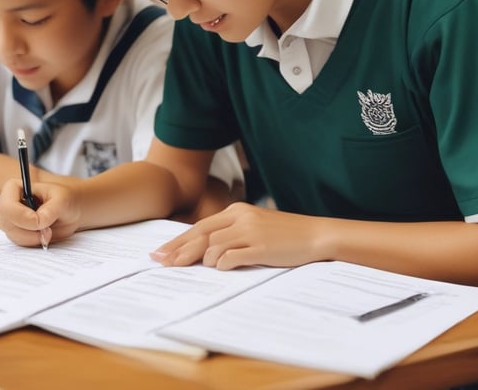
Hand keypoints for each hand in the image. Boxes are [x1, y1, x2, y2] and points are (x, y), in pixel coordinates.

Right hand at [0, 179, 81, 247]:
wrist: (72, 211)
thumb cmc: (66, 199)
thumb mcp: (62, 200)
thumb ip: (50, 211)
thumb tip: (38, 223)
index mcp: (15, 188)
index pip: (6, 207)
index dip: (22, 217)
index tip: (39, 222)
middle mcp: (10, 204)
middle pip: (6, 223)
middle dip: (29, 231)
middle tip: (47, 229)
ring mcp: (11, 219)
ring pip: (12, 235)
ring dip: (32, 238)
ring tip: (48, 230)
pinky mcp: (17, 232)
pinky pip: (19, 243)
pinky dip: (33, 242)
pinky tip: (44, 234)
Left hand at [150, 202, 328, 269]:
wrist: (316, 235)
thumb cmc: (285, 234)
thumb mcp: (255, 225)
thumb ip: (231, 232)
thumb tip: (205, 250)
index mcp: (236, 210)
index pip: (199, 226)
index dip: (178, 241)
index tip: (161, 252)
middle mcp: (240, 218)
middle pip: (200, 235)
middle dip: (178, 251)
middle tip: (161, 263)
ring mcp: (250, 232)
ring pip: (213, 246)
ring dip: (205, 260)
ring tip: (203, 268)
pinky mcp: (260, 247)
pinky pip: (231, 257)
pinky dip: (222, 264)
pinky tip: (221, 268)